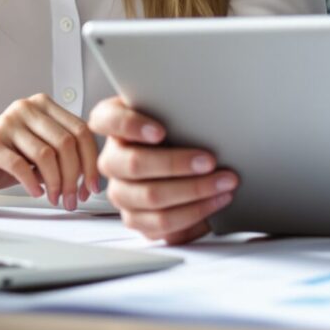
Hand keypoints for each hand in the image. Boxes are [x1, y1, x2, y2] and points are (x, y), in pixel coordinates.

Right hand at [0, 93, 100, 208]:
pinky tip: (36, 191)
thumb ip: (65, 152)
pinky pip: (21, 165)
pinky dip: (33, 183)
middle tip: (73, 198)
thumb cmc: (7, 158)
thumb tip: (93, 175)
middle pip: (66, 143)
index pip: (81, 130)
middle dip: (75, 177)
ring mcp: (8, 123)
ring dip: (56, 183)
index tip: (92, 185)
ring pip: (46, 155)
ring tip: (55, 198)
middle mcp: (26, 108)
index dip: (91, 161)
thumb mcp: (42, 150)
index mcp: (44, 106)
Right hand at [91, 96, 237, 244]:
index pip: (107, 120)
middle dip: (176, 164)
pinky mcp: (136, 219)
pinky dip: (194, 212)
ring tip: (223, 183)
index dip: (130, 125)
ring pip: (151, 197)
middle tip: (210, 160)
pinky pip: (162, 223)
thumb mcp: (173, 113)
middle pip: (134, 165)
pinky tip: (215, 200)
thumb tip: (203, 106)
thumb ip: (175, 108)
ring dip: (193, 191)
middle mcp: (111, 160)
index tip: (160, 131)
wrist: (185, 166)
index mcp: (113, 126)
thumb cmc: (178, 132)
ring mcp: (121, 192)